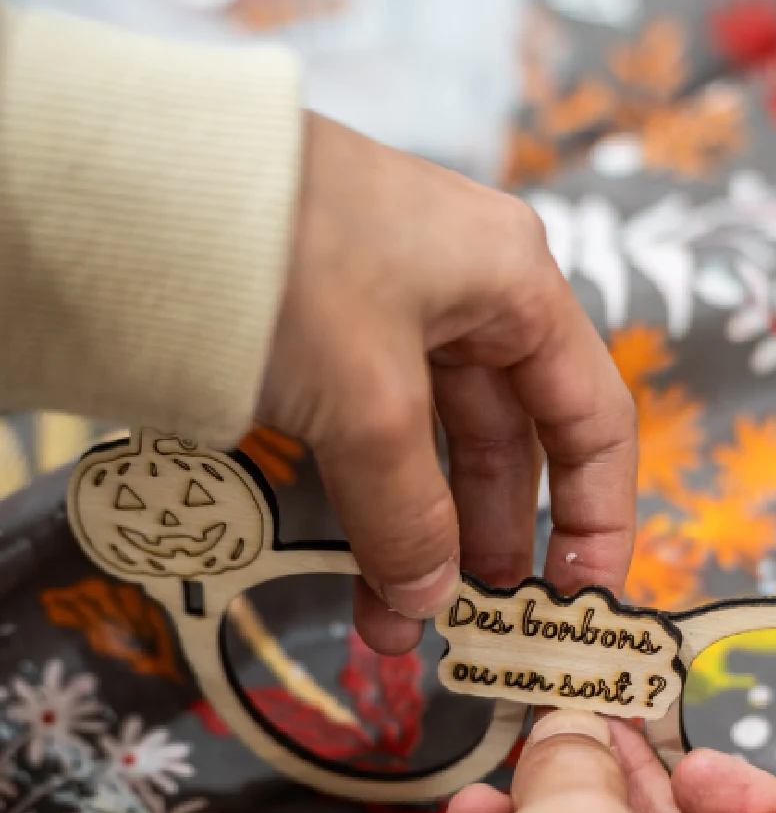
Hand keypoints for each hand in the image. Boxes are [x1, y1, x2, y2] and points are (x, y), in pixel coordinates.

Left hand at [257, 114, 636, 653]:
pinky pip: (370, 439)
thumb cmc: (287, 263)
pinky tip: (353, 570)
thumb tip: (426, 603)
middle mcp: (468, 295)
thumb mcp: (367, 400)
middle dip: (486, 544)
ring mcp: (394, 312)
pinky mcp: (328, 334)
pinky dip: (367, 505)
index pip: (595, 421)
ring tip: (392, 626)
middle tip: (471, 631)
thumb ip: (408, 513)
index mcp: (516, 285)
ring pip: (431, 450)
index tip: (580, 602)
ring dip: (418, 539)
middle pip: (508, 444)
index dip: (601, 519)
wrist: (137, 181)